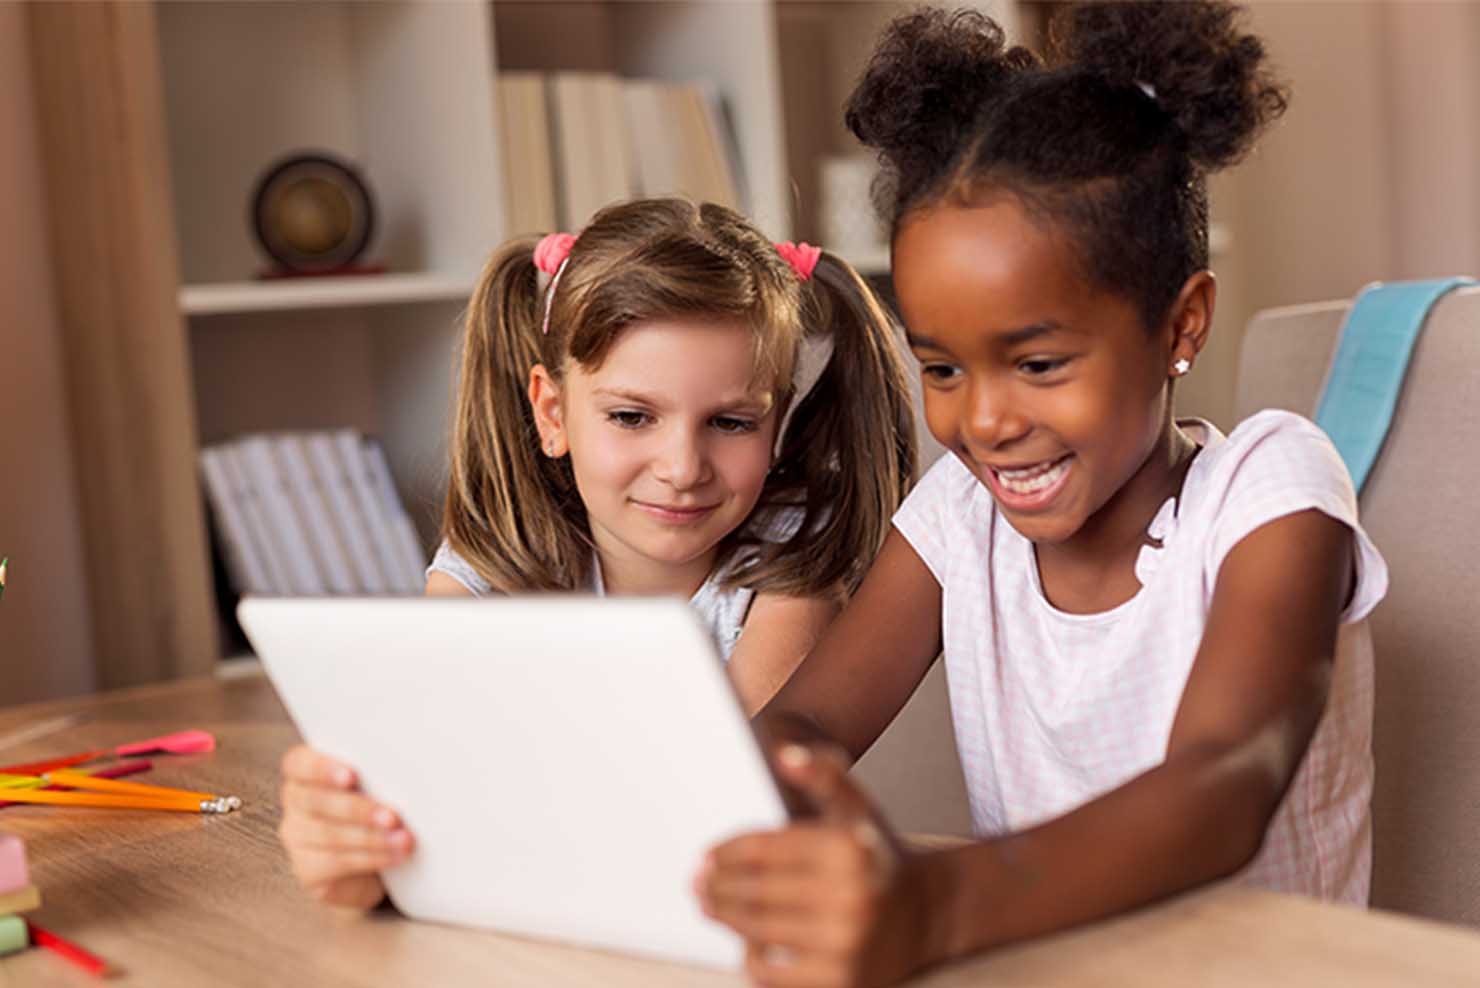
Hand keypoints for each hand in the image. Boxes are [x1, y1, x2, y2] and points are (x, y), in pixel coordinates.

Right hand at [278, 745, 412, 909]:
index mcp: (306, 771)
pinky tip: (396, 856)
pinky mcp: (308, 869)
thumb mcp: (377, 785)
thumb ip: (378, 774)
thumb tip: (410, 772)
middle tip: (392, 817)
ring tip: (404, 840)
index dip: (322, 769)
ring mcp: (297, 837)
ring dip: (372, 837)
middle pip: (317, 801)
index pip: (299, 763)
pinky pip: (336, 862)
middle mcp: (296, 802)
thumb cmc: (378, 807)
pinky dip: (371, 858)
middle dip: (359, 809)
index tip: (352, 776)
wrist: (374, 863)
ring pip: (328, 834)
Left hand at [697, 743, 935, 987]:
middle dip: (718, 886)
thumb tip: (784, 755)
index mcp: (850, 847)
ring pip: (757, 931)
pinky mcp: (841, 981)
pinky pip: (772, 973)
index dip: (727, 852)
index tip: (707, 856)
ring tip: (710, 905)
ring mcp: (846, 943)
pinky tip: (745, 940)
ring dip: (725, 917)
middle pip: (756, 891)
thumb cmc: (875, 856)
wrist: (926, 915)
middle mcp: (851, 896)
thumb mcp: (857, 806)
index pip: (764, 849)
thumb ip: (823, 774)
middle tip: (698, 883)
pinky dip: (751, 956)